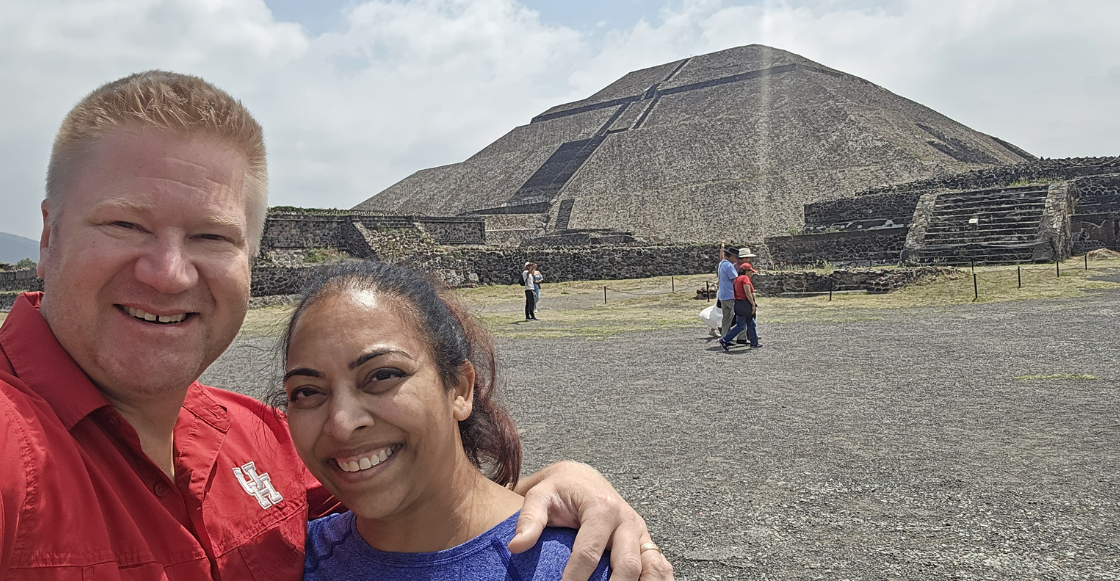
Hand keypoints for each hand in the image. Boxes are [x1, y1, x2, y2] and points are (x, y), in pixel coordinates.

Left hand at [510, 461, 673, 580]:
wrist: (582, 477)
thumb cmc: (559, 490)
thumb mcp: (540, 496)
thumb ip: (529, 519)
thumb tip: (517, 546)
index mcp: (601, 507)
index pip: (588, 551)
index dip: (575, 577)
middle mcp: (626, 520)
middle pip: (627, 564)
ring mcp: (640, 533)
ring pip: (653, 566)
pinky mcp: (646, 542)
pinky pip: (660, 565)